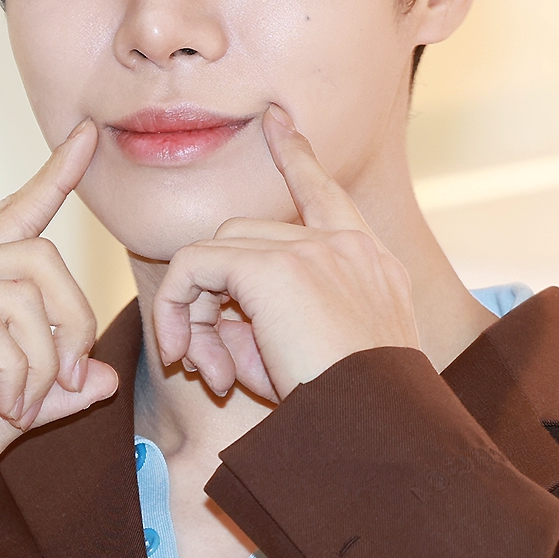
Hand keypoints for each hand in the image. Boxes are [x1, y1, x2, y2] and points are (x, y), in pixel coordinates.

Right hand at [0, 120, 117, 514]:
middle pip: (38, 256)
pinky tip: (6, 407)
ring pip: (20, 294)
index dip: (51, 178)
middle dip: (75, 318)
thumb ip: (46, 397)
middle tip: (72, 378)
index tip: (87, 139)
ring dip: (44, 361)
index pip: (8, 218)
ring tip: (23, 407)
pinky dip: (16, 372)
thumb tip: (106, 376)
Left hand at [152, 105, 419, 400]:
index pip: (326, 194)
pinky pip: (197, 268)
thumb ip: (266, 326)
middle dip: (217, 297)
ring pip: (219, 250)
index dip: (297, 157)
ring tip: (209, 375)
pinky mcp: (276, 268)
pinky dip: (179, 309)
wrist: (379, 436)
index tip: (277, 121)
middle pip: (248, 236)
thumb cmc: (350, 417)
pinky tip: (185, 356)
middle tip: (213, 367)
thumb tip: (212, 323)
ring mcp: (313, 250)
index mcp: (370, 264)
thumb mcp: (315, 362)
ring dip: (199, 312)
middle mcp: (346, 246)